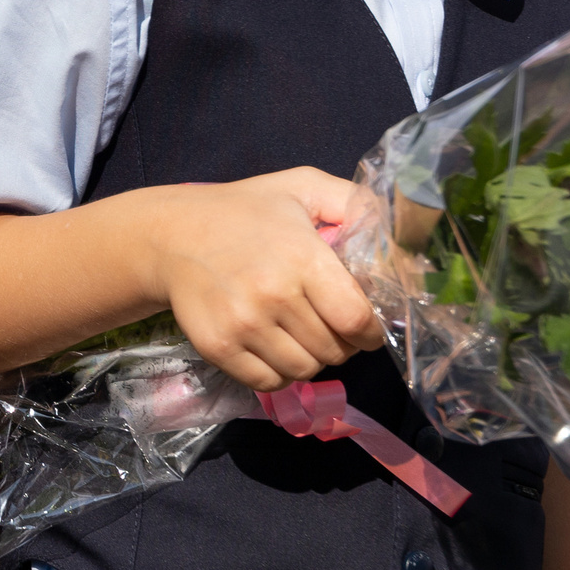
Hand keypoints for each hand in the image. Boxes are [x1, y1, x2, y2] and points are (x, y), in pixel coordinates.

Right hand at [151, 167, 380, 390]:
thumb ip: (354, 202)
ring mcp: (243, 324)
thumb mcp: (301, 188)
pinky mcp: (218, 347)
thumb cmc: (244, 211)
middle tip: (325, 325)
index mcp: (303, 256)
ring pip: (305, 369)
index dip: (371, 332)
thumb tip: (400, 239)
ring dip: (310, 358)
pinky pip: (269, 382)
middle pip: (335, 350)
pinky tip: (272, 347)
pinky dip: (279, 372)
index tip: (366, 329)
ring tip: (298, 335)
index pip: (357, 320)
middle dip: (340, 343)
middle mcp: (274, 294)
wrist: (170, 234)